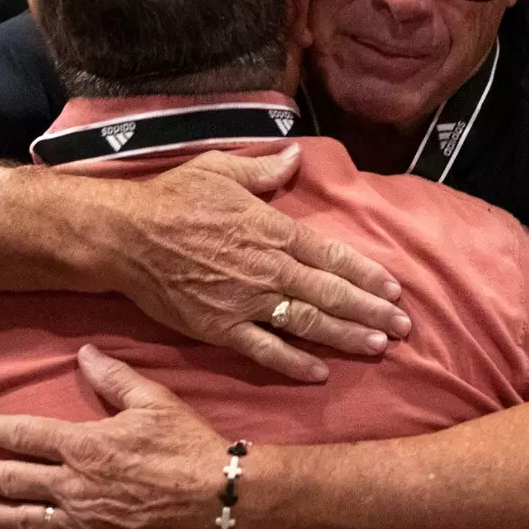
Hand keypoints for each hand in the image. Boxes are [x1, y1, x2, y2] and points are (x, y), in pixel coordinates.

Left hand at [0, 345, 227, 528]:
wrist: (219, 500)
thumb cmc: (187, 446)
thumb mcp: (153, 401)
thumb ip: (114, 378)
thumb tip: (83, 352)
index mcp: (84, 445)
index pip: (27, 435)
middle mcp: (74, 487)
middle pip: (13, 480)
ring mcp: (84, 524)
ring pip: (25, 521)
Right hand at [99, 144, 410, 382]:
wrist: (125, 236)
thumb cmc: (172, 197)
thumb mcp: (220, 168)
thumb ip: (264, 169)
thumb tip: (295, 156)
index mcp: (273, 230)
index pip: (333, 256)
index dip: (367, 275)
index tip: (394, 289)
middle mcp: (268, 269)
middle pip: (331, 294)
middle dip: (371, 312)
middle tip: (403, 328)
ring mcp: (246, 302)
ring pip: (308, 323)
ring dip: (346, 337)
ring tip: (379, 347)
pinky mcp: (220, 328)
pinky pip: (265, 350)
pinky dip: (295, 363)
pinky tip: (320, 372)